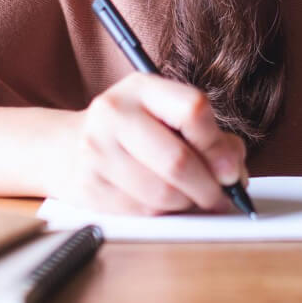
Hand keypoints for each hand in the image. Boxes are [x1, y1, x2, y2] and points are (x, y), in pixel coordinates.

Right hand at [53, 72, 248, 215]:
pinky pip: (142, 212)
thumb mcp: (167, 116)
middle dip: (209, 187)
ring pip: (162, 194)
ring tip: (191, 199)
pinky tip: (165, 205)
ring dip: (187, 204)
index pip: (193, 109)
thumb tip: (235, 172)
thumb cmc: (132, 132)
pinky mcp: (89, 187)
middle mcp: (114, 113)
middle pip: (178, 161)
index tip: (230, 169)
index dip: (218, 146)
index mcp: (142, 87)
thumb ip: (210, 137)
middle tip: (220, 197)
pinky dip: (164, 215)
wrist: (66, 147)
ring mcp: (97, 151)